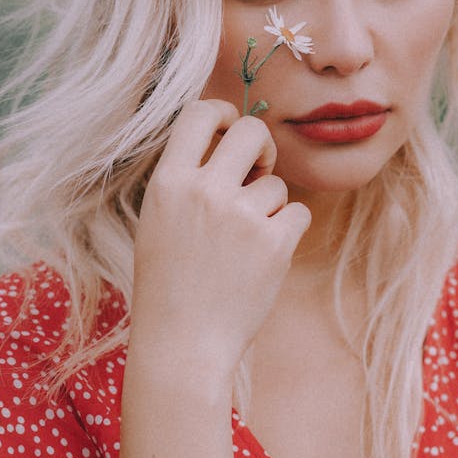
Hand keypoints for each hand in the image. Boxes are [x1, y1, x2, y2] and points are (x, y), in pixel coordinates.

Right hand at [129, 100, 310, 396]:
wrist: (183, 344)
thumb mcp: (159, 220)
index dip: (223, 114)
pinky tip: (262, 260)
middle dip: (262, 148)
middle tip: (258, 173)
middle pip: (252, 131)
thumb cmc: (169, 284)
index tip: (231, 132)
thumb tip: (228, 138)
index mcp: (168, 182)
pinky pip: (297, 214)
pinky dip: (287, 233)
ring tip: (243, 246)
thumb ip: (188, 179)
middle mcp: (203, 191)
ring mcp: (240, 216)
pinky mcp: (273, 243)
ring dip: (269, 208)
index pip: (200, 113)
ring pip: (277, 184)